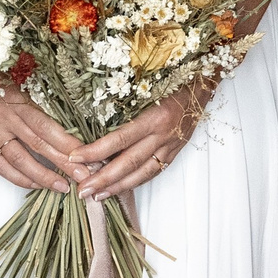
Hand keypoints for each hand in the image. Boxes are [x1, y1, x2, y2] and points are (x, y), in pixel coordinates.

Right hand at [0, 72, 86, 194]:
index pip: (45, 126)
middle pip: (37, 145)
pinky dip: (20, 178)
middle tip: (82, 176)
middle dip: (62, 163)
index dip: (66, 143)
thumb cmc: (0, 83)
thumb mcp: (23, 86)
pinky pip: (1, 167)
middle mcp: (2, 118)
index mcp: (16, 101)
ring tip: (62, 186)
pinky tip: (36, 184)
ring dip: (43, 176)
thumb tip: (71, 131)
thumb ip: (43, 107)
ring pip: (19, 160)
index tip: (85, 155)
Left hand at [75, 83, 209, 199]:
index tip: (75, 157)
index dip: (96, 151)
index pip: (119, 139)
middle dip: (104, 179)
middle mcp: (162, 135)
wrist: (202, 86)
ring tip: (97, 196)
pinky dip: (135, 182)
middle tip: (83, 189)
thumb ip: (126, 105)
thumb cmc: (172, 81)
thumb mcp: (148, 87)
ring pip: (141, 173)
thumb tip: (94, 122)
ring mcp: (170, 147)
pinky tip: (120, 188)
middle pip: (129, 163)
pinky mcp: (174, 153)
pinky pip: (153, 172)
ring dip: (118, 187)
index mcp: (154, 117)